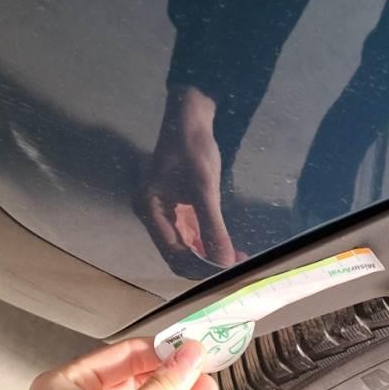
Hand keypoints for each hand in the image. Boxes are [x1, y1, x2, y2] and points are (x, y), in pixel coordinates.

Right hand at [138, 84, 244, 272]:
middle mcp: (152, 216)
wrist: (190, 117)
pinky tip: (229, 248)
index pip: (174, 254)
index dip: (200, 267)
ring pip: (186, 246)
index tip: (227, 272)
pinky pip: (191, 234)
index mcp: (150, 211)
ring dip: (209, 255)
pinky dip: (208, 242)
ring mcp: (164, 212)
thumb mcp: (204, 188)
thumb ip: (212, 227)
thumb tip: (224, 262)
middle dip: (206, 264)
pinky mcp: (177, 207)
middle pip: (178, 254)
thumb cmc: (193, 148)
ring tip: (238, 260)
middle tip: (237, 268)